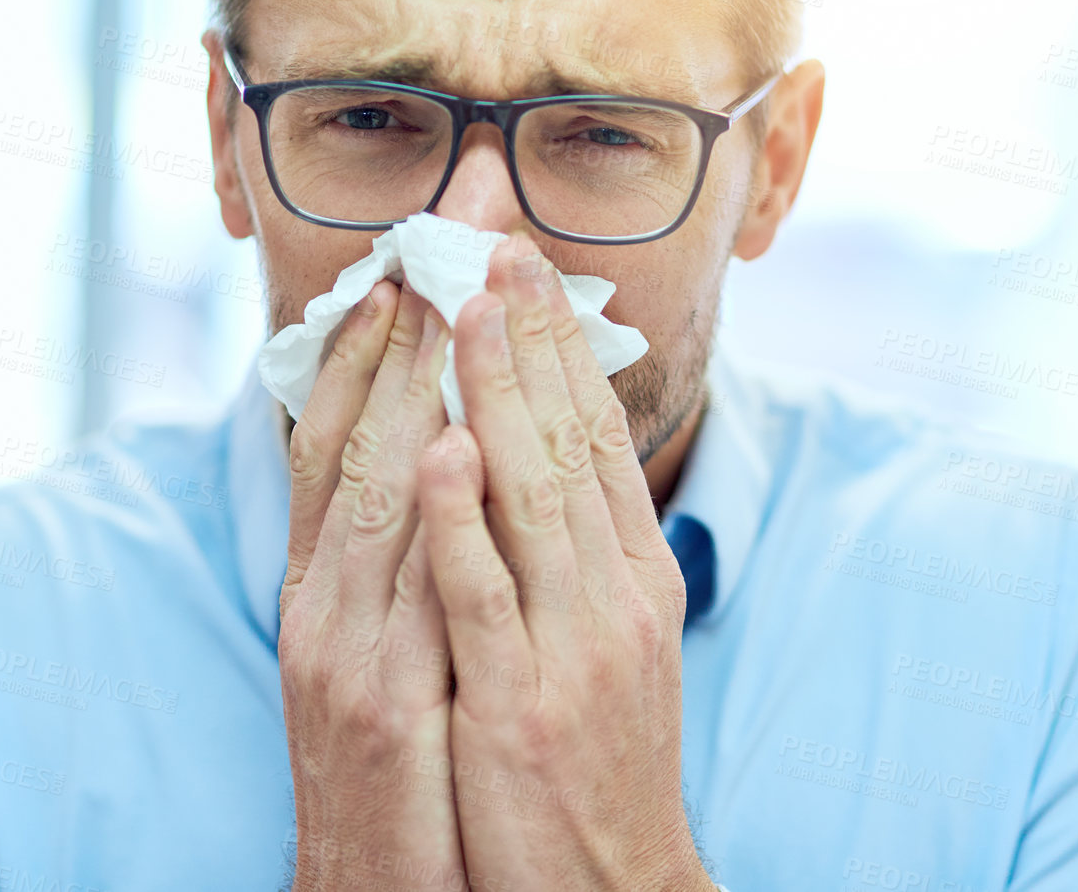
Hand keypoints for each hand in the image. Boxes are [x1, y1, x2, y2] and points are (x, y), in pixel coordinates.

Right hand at [277, 279, 468, 890]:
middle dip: (389, 345)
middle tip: (426, 249)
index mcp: (320, 592)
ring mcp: (344, 653)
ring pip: (370, 499)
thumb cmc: (397, 770)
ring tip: (438, 304)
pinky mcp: (381, 707)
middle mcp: (319, 608)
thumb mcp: (385, 653)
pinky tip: (449, 446)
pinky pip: (410, 592)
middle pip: (346, 450)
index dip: (360, 360)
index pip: (331, 450)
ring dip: (405, 395)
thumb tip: (438, 469)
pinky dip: (428, 515)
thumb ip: (399, 565)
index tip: (397, 277)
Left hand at [416, 235, 712, 890]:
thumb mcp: (608, 641)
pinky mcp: (520, 704)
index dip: (564, 350)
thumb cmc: (595, 754)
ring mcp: (572, 648)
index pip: (601, 438)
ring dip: (500, 399)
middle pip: (572, 446)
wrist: (611, 888)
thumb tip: (540, 454)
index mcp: (636, 576)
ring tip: (472, 312)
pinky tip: (441, 452)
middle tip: (503, 250)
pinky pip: (485, 598)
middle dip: (535, 342)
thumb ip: (581, 549)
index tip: (529, 272)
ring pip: (533, 500)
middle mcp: (615, 597)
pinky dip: (462, 520)